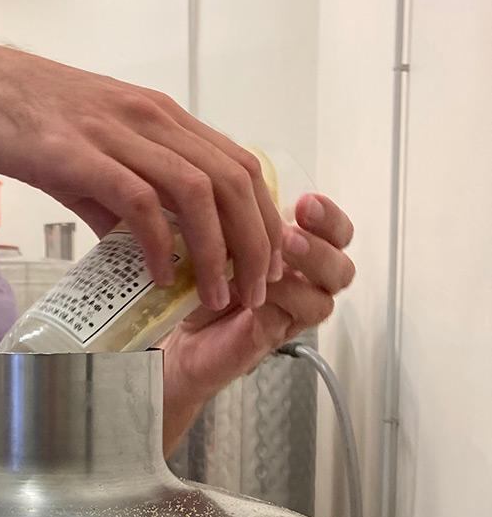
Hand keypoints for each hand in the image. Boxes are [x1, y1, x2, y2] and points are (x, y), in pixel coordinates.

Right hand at [0, 38, 282, 310]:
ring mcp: (117, 134)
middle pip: (233, 181)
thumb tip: (139, 248)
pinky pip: (139, 202)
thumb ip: (118, 200)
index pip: (238, 164)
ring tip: (218, 296)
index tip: (264, 264)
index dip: (262, 217)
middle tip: (255, 292)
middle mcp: (150, 118)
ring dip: (218, 251)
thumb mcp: (87, 155)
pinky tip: (162, 277)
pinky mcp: (80, 154)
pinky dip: (160, 244)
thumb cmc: (21, 118)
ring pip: (197, 192)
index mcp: (159, 116)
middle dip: (255, 243)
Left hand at [160, 193, 354, 447]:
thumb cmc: (201, 283)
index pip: (335, 232)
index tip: (306, 201)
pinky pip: (294, 317)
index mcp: (297, 254)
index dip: (329, 217)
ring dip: (304, 269)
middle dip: (324, 243)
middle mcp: (303, 283)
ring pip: (326, 294)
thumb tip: (243, 181)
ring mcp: (291, 312)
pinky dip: (279, 297)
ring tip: (279, 252)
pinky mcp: (272, 335)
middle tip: (293, 230)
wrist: (173, 330)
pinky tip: (255, 286)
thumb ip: (243, 216)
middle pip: (342, 266)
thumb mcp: (220, 238)